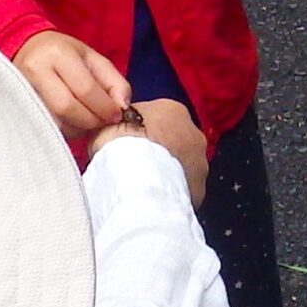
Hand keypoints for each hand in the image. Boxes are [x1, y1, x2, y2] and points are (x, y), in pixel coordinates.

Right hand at [14, 30, 131, 135]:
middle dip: (91, 120)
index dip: (105, 107)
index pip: (85, 89)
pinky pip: (47, 126)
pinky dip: (65, 130)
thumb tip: (122, 107)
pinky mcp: (20, 107)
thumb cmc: (63, 54)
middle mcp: (36, 71)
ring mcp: (24, 91)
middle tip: (102, 121)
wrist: (26, 49)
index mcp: (58, 54)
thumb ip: (114, 81)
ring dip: (78, 128)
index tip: (115, 114)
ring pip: (56, 122)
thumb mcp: (92, 58)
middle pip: (67, 108)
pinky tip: (72, 122)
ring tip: (87, 120)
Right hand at [90, 96, 209, 205]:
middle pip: (174, 141)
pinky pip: (184, 188)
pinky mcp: (200, 188)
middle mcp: (192, 132)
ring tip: (144, 185)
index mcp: (172, 109)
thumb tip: (110, 134)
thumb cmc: (122, 146)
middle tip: (137, 165)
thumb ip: (114, 127)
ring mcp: (200, 161)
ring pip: (181, 166)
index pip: (157, 118)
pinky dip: (171, 192)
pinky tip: (154, 197)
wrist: (137, 176)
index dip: (140, 133)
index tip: (128, 145)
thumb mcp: (106, 126)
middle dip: (158, 153)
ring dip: (166, 173)